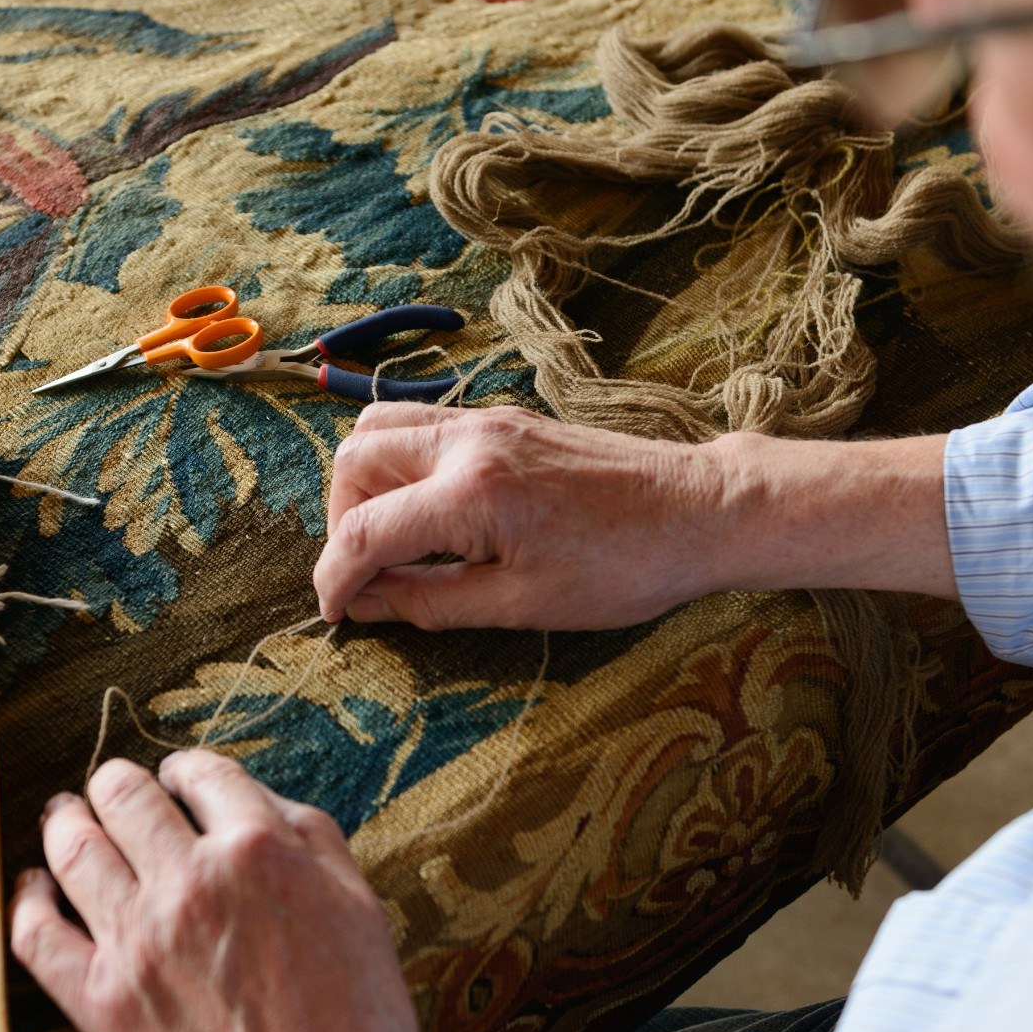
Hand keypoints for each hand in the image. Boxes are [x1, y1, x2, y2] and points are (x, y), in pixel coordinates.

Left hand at [9, 752, 445, 1031]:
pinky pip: (37, 933)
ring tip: (63, 816)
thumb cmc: (356, 1029)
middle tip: (113, 791)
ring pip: (73, 847)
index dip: (186, 769)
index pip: (203, 774)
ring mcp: (137, 940)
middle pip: (124, 795)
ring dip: (65, 820)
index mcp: (260, 851)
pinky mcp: (100, 1001)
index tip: (178, 779)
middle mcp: (191, 882)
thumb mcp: (362, 910)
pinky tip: (33, 887)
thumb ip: (313, 843)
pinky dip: (27, 898)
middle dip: (116, 784)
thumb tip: (265, 804)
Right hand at [314, 405, 957, 628]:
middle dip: (340, 523)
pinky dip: (400, 464)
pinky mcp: (503, 418)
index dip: (334, 578)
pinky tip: (427, 512)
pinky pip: (420, 424)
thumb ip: (430, 603)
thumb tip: (367, 605)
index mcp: (471, 493)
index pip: (361, 530)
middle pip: (354, 463)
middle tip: (366, 576)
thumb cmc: (624, 568)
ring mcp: (485, 420)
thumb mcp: (521, 605)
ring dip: (364, 485)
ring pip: (379, 428)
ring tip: (390, 540)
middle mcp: (468, 441)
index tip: (333, 613)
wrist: (699, 510)